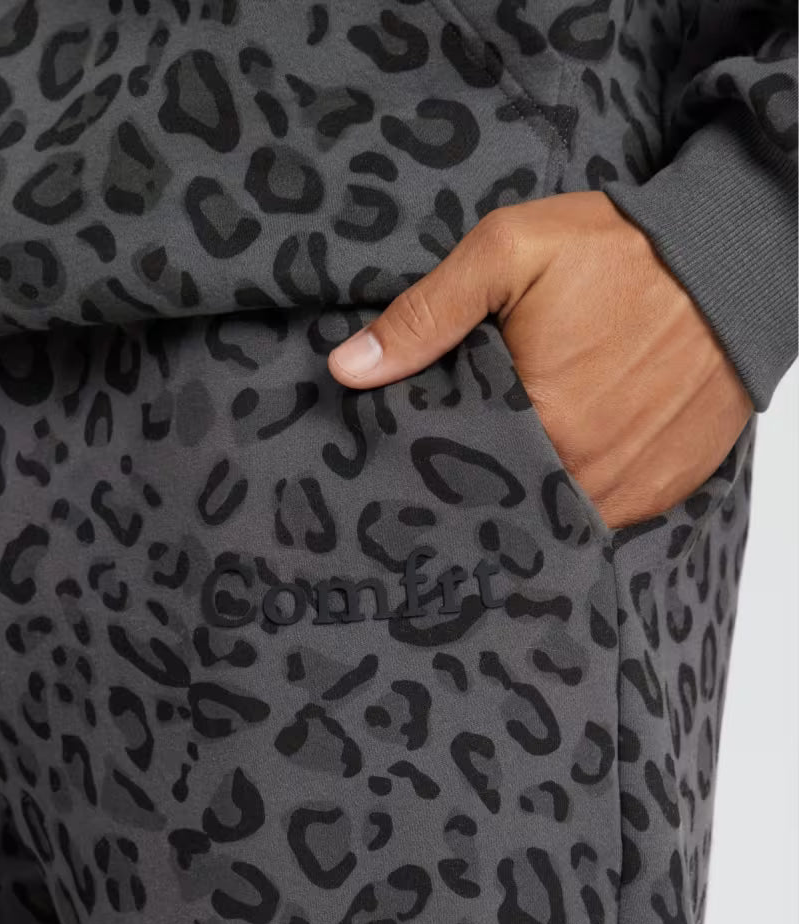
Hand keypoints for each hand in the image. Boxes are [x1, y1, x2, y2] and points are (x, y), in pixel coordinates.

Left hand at [328, 192, 751, 531]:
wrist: (733, 257)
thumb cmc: (620, 250)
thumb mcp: (508, 253)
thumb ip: (424, 316)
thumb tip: (346, 369)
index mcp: (540, 422)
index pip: (458, 476)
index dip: (433, 468)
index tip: (411, 459)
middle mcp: (586, 472)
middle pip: (505, 502)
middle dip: (478, 486)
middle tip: (459, 460)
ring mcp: (628, 490)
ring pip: (553, 518)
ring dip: (528, 497)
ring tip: (507, 462)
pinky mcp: (661, 491)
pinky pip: (602, 517)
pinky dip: (578, 495)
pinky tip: (559, 463)